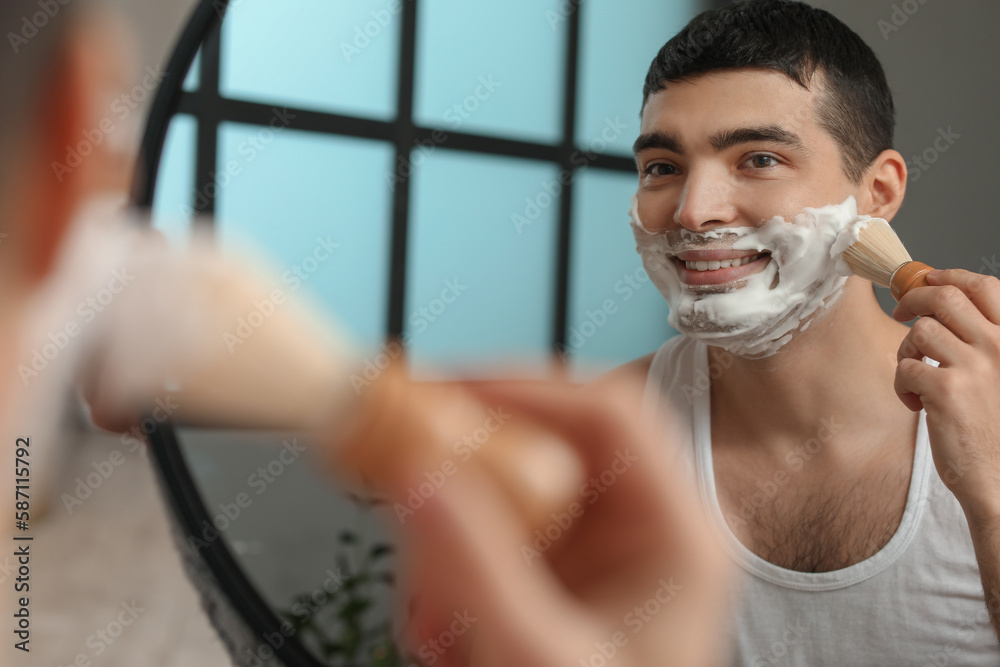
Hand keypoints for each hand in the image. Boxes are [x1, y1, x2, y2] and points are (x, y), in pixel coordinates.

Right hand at [393, 370, 733, 666]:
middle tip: (405, 496)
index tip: (442, 391)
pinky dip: (447, 576)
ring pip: (504, 496)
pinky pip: (488, 540)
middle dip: (468, 479)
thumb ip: (476, 565)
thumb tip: (418, 470)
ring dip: (449, 541)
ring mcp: (595, 554)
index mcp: (678, 534)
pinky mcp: (553, 579)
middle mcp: (642, 529)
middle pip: (547, 446)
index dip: (524, 386)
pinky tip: (443, 634)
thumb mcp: (537, 659)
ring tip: (434, 621)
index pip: (608, 412)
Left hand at [893, 269, 999, 523]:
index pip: (984, 286)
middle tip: (901, 313)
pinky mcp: (947, 392)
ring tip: (916, 376)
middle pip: (943, 298)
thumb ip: (987, 343)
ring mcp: (974, 367)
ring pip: (919, 331)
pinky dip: (901, 384)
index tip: (927, 280)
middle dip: (913, 300)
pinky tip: (915, 403)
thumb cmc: (999, 428)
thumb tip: (948, 306)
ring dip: (906, 350)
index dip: (949, 276)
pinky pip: (906, 368)